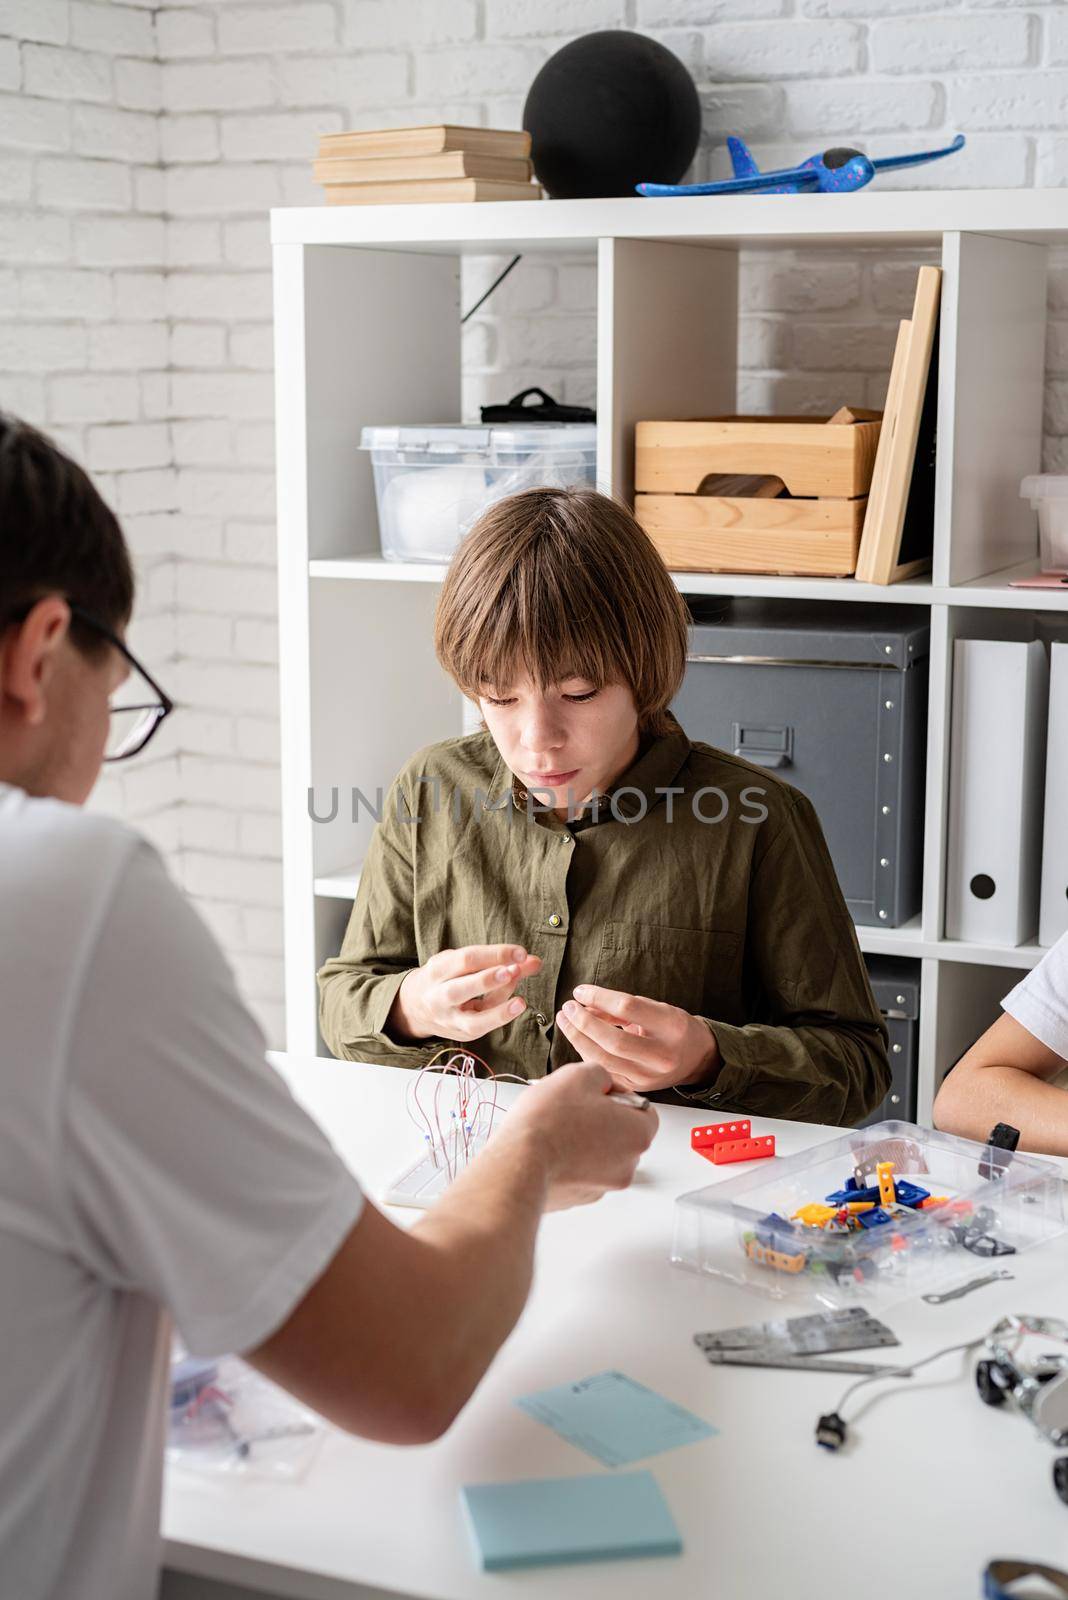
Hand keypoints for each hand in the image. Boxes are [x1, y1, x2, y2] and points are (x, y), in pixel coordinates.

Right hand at [389, 945, 541, 1043]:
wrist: (415, 1007)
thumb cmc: (446, 978)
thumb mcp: (461, 962)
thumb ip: (496, 960)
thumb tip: (533, 961)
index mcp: (437, 970)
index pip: (465, 959)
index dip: (494, 955)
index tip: (521, 952)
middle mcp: (438, 997)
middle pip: (460, 989)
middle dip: (487, 980)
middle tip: (514, 970)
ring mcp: (449, 1020)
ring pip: (471, 1020)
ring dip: (497, 1010)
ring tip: (520, 1001)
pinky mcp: (461, 1035)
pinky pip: (481, 1029)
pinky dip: (500, 1018)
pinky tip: (516, 1007)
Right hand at [500, 1061, 658, 1209]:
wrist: (518, 1163)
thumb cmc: (549, 1122)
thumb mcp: (579, 1075)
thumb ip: (601, 1075)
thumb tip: (601, 1084)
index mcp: (637, 1134)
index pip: (644, 1110)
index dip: (619, 1096)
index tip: (598, 1092)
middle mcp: (627, 1166)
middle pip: (623, 1134)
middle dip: (602, 1120)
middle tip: (574, 1107)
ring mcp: (602, 1187)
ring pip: (600, 1156)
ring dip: (584, 1141)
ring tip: (555, 1128)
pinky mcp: (577, 1199)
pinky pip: (580, 1173)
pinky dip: (569, 1162)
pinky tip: (548, 1148)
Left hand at [555, 985, 720, 1094]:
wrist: (697, 1058)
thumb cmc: (675, 1029)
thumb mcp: (657, 1008)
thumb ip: (622, 1007)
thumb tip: (585, 1002)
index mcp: (672, 1027)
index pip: (628, 1008)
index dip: (599, 997)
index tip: (580, 991)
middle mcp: (662, 1055)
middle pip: (612, 1040)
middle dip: (583, 1023)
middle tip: (568, 1008)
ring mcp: (648, 1076)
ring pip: (604, 1060)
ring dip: (578, 1038)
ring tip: (565, 1021)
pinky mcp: (636, 1087)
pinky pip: (604, 1070)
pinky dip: (587, 1053)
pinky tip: (579, 1039)